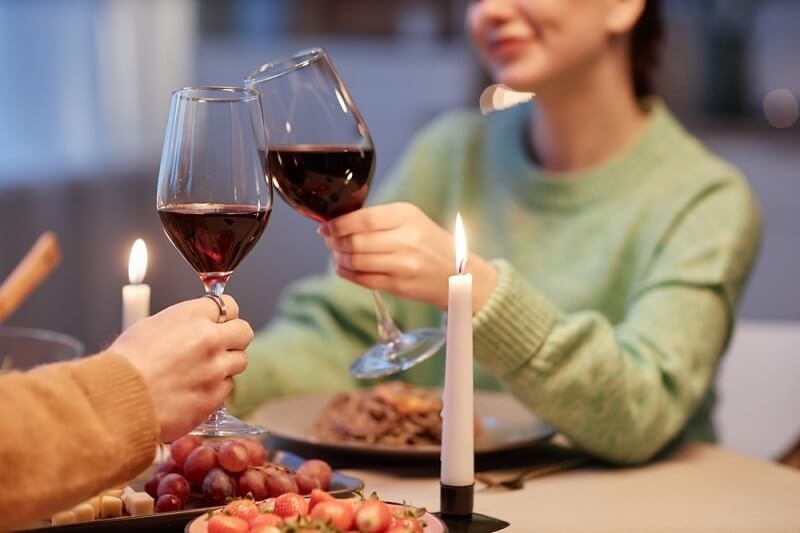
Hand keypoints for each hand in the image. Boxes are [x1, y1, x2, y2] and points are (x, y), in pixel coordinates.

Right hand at [109, 295, 253, 441]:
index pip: (229, 305)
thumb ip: (184, 323)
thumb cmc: (124, 364)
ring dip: (225, 364)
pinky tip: (193, 390)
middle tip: (219, 345)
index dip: (223, 315)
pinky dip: (215, 388)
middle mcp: (211, 340)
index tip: (218, 322)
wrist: (115, 401)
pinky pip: (227, 388)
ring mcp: (216, 370)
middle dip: (234, 337)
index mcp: (193, 317)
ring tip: (200, 371)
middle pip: (244, 332)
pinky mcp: (214, 397)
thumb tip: (197, 324)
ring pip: (240, 361)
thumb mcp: (150, 326)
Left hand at [319, 202, 497, 311]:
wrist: (458, 273)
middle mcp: (406, 240)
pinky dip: (347, 273)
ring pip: (357, 261)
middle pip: (356, 242)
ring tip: (336, 253)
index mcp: (407, 216)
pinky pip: (364, 279)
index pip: (364, 218)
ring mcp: (403, 265)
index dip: (339, 224)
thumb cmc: (429, 242)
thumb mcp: (411, 220)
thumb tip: (340, 222)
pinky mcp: (399, 285)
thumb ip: (379, 218)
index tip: (325, 227)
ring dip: (339, 257)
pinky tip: (344, 267)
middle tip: (328, 239)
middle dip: (335, 241)